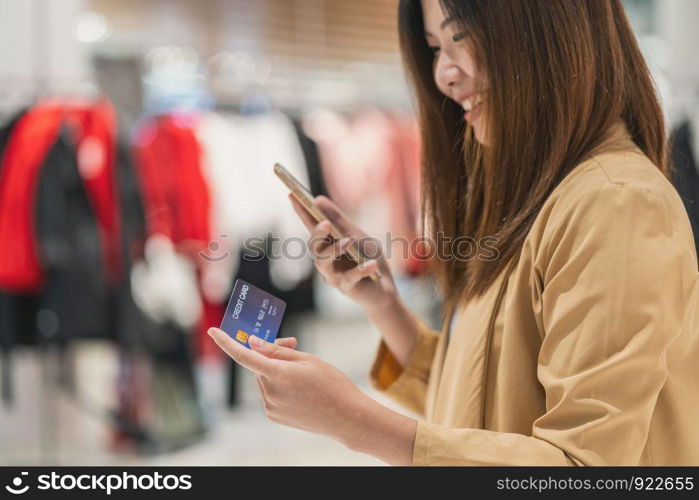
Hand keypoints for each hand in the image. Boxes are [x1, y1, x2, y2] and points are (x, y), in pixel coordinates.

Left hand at [207, 327, 368, 441]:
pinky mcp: (275, 416)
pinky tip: (301, 389)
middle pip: (260, 365)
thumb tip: (253, 344)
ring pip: (265, 379)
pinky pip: (270, 394)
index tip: (213, 332)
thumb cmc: (331, 384)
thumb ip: (277, 351)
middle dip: (272, 353)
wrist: (347, 417)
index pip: (244, 356)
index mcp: (278, 374)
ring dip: (276, 371)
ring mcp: (271, 407)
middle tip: (293, 343)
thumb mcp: (308, 360)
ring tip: (303, 374)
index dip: (226, 342)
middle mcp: (270, 392)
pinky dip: (279, 386)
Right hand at [289, 194, 397, 313]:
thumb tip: (318, 199)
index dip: (301, 211)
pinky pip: (351, 278)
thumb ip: (339, 220)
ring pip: (323, 263)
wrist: (384, 287)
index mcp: (327, 244)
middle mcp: (325, 260)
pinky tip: (372, 265)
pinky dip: (362, 270)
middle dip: (317, 234)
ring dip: (335, 250)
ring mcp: (333, 275)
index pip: (311, 226)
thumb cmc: (368, 258)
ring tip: (349, 241)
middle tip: (325, 223)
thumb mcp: (357, 234)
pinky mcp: (347, 288)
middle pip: (313, 247)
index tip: (293, 194)